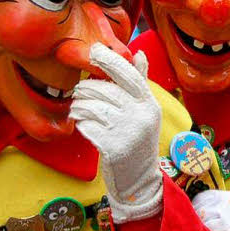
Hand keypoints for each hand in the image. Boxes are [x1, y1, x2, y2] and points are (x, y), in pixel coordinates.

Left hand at [69, 44, 161, 221]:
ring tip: (80, 111)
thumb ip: (140, 83)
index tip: (94, 50)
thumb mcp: (145, 111)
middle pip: (104, 90)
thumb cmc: (137, 141)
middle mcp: (141, 115)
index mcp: (149, 104)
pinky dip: (81, 125)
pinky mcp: (112, 147)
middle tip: (80, 93)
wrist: (139, 180)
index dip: (109, 60)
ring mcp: (127, 132)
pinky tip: (85, 128)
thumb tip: (139, 53)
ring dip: (79, 107)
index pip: (129, 74)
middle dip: (86, 89)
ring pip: (91, 107)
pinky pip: (85, 126)